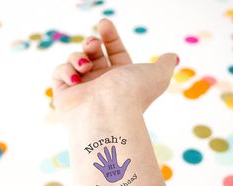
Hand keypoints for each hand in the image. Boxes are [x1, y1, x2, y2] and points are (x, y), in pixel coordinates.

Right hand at [52, 19, 177, 121]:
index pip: (114, 51)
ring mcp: (83, 89)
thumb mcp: (157, 75)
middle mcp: (102, 83)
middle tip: (93, 45)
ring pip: (74, 60)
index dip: (110, 36)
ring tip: (85, 66)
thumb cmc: (132, 93)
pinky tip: (76, 80)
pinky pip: (59, 73)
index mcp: (121, 78)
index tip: (105, 23)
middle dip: (91, 43)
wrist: (109, 115)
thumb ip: (165, 64)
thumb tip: (173, 56)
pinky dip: (65, 71)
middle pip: (92, 54)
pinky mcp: (65, 95)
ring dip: (78, 56)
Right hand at [93, 146, 130, 182]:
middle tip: (105, 147)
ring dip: (101, 158)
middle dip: (107, 152)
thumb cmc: (119, 175)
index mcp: (114, 163)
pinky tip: (94, 163)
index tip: (113, 146)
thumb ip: (125, 164)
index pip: (114, 156)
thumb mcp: (123, 169)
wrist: (115, 181)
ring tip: (98, 153)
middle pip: (108, 157)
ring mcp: (107, 167)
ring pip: (103, 161)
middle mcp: (110, 164)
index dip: (113, 151)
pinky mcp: (104, 171)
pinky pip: (100, 168)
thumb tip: (129, 159)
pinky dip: (97, 166)